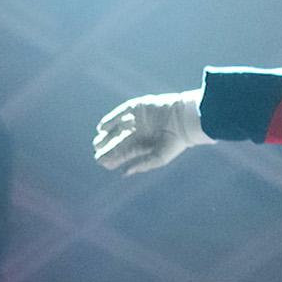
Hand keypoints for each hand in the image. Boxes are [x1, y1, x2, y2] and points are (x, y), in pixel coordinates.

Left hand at [93, 91, 209, 174]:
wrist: (184, 119)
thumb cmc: (175, 141)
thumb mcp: (159, 158)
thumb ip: (143, 165)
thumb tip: (124, 174)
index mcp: (142, 145)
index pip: (123, 153)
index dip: (112, 158)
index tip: (101, 162)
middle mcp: (138, 132)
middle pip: (118, 141)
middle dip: (107, 147)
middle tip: (97, 152)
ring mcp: (137, 119)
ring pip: (117, 128)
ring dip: (107, 135)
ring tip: (98, 141)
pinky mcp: (138, 107)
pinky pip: (121, 113)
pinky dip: (111, 119)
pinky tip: (102, 127)